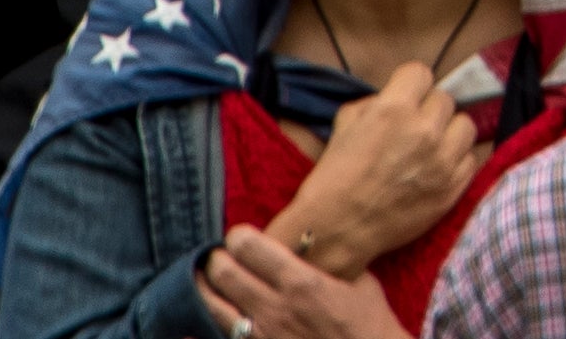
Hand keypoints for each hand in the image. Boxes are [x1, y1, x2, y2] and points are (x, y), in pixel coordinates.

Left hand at [201, 228, 409, 338]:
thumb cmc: (369, 324)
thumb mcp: (360, 282)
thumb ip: (330, 265)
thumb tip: (312, 250)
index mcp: (301, 283)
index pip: (249, 247)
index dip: (239, 236)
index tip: (240, 237)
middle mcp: (274, 308)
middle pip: (223, 273)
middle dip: (216, 259)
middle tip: (219, 256)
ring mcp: (261, 336)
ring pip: (211, 307)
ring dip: (204, 289)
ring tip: (205, 282)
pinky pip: (217, 338)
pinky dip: (201, 329)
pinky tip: (197, 322)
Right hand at [266, 61, 482, 274]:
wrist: (337, 228)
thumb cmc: (335, 176)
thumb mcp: (345, 123)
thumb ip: (375, 101)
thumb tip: (398, 97)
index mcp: (394, 109)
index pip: (421, 72)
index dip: (409, 84)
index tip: (404, 96)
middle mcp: (425, 130)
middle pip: (444, 99)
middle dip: (427, 110)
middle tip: (411, 128)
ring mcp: (443, 160)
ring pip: (465, 125)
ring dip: (448, 132)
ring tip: (430, 147)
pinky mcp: (454, 187)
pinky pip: (469, 158)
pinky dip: (455, 161)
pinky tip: (435, 169)